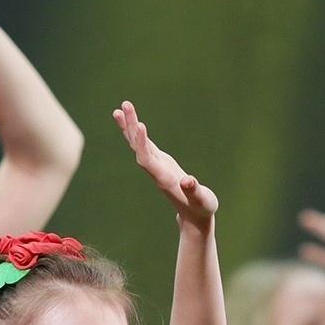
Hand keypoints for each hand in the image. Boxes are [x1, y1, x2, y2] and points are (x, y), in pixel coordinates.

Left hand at [113, 102, 217, 227]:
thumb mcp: (202, 201)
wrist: (194, 217)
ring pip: (139, 145)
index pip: (147, 160)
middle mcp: (156, 171)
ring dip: (130, 126)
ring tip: (121, 108)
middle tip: (123, 107)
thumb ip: (195, 191)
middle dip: (131, 128)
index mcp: (164, 179)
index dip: (142, 144)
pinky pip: (146, 145)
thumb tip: (187, 181)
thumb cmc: (201, 209)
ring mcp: (157, 166)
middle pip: (138, 148)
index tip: (140, 125)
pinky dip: (139, 132)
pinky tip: (133, 121)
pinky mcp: (161, 162)